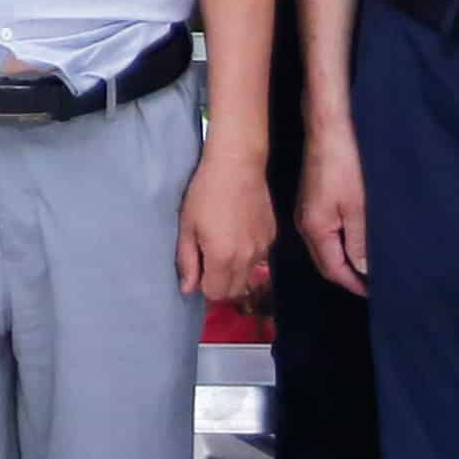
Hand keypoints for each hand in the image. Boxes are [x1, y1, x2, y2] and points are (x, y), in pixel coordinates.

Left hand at [177, 141, 276, 305]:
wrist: (237, 165)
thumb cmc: (205, 193)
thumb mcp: (187, 226)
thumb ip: (187, 261)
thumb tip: (188, 289)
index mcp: (223, 257)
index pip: (215, 294)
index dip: (203, 285)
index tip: (198, 269)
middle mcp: (247, 258)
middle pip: (234, 290)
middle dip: (219, 283)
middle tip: (207, 259)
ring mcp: (263, 248)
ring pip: (248, 276)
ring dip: (234, 271)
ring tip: (222, 244)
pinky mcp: (272, 236)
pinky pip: (259, 259)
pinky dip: (248, 256)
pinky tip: (238, 234)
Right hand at [299, 108, 371, 293]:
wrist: (328, 130)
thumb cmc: (345, 166)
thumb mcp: (358, 207)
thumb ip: (359, 242)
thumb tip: (362, 270)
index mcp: (315, 230)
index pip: (333, 269)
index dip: (353, 283)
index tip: (374, 293)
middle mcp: (305, 226)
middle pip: (324, 262)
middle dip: (347, 276)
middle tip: (372, 285)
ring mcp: (306, 213)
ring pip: (323, 249)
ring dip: (343, 261)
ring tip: (366, 268)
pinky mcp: (311, 203)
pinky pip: (323, 234)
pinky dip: (338, 245)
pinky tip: (354, 243)